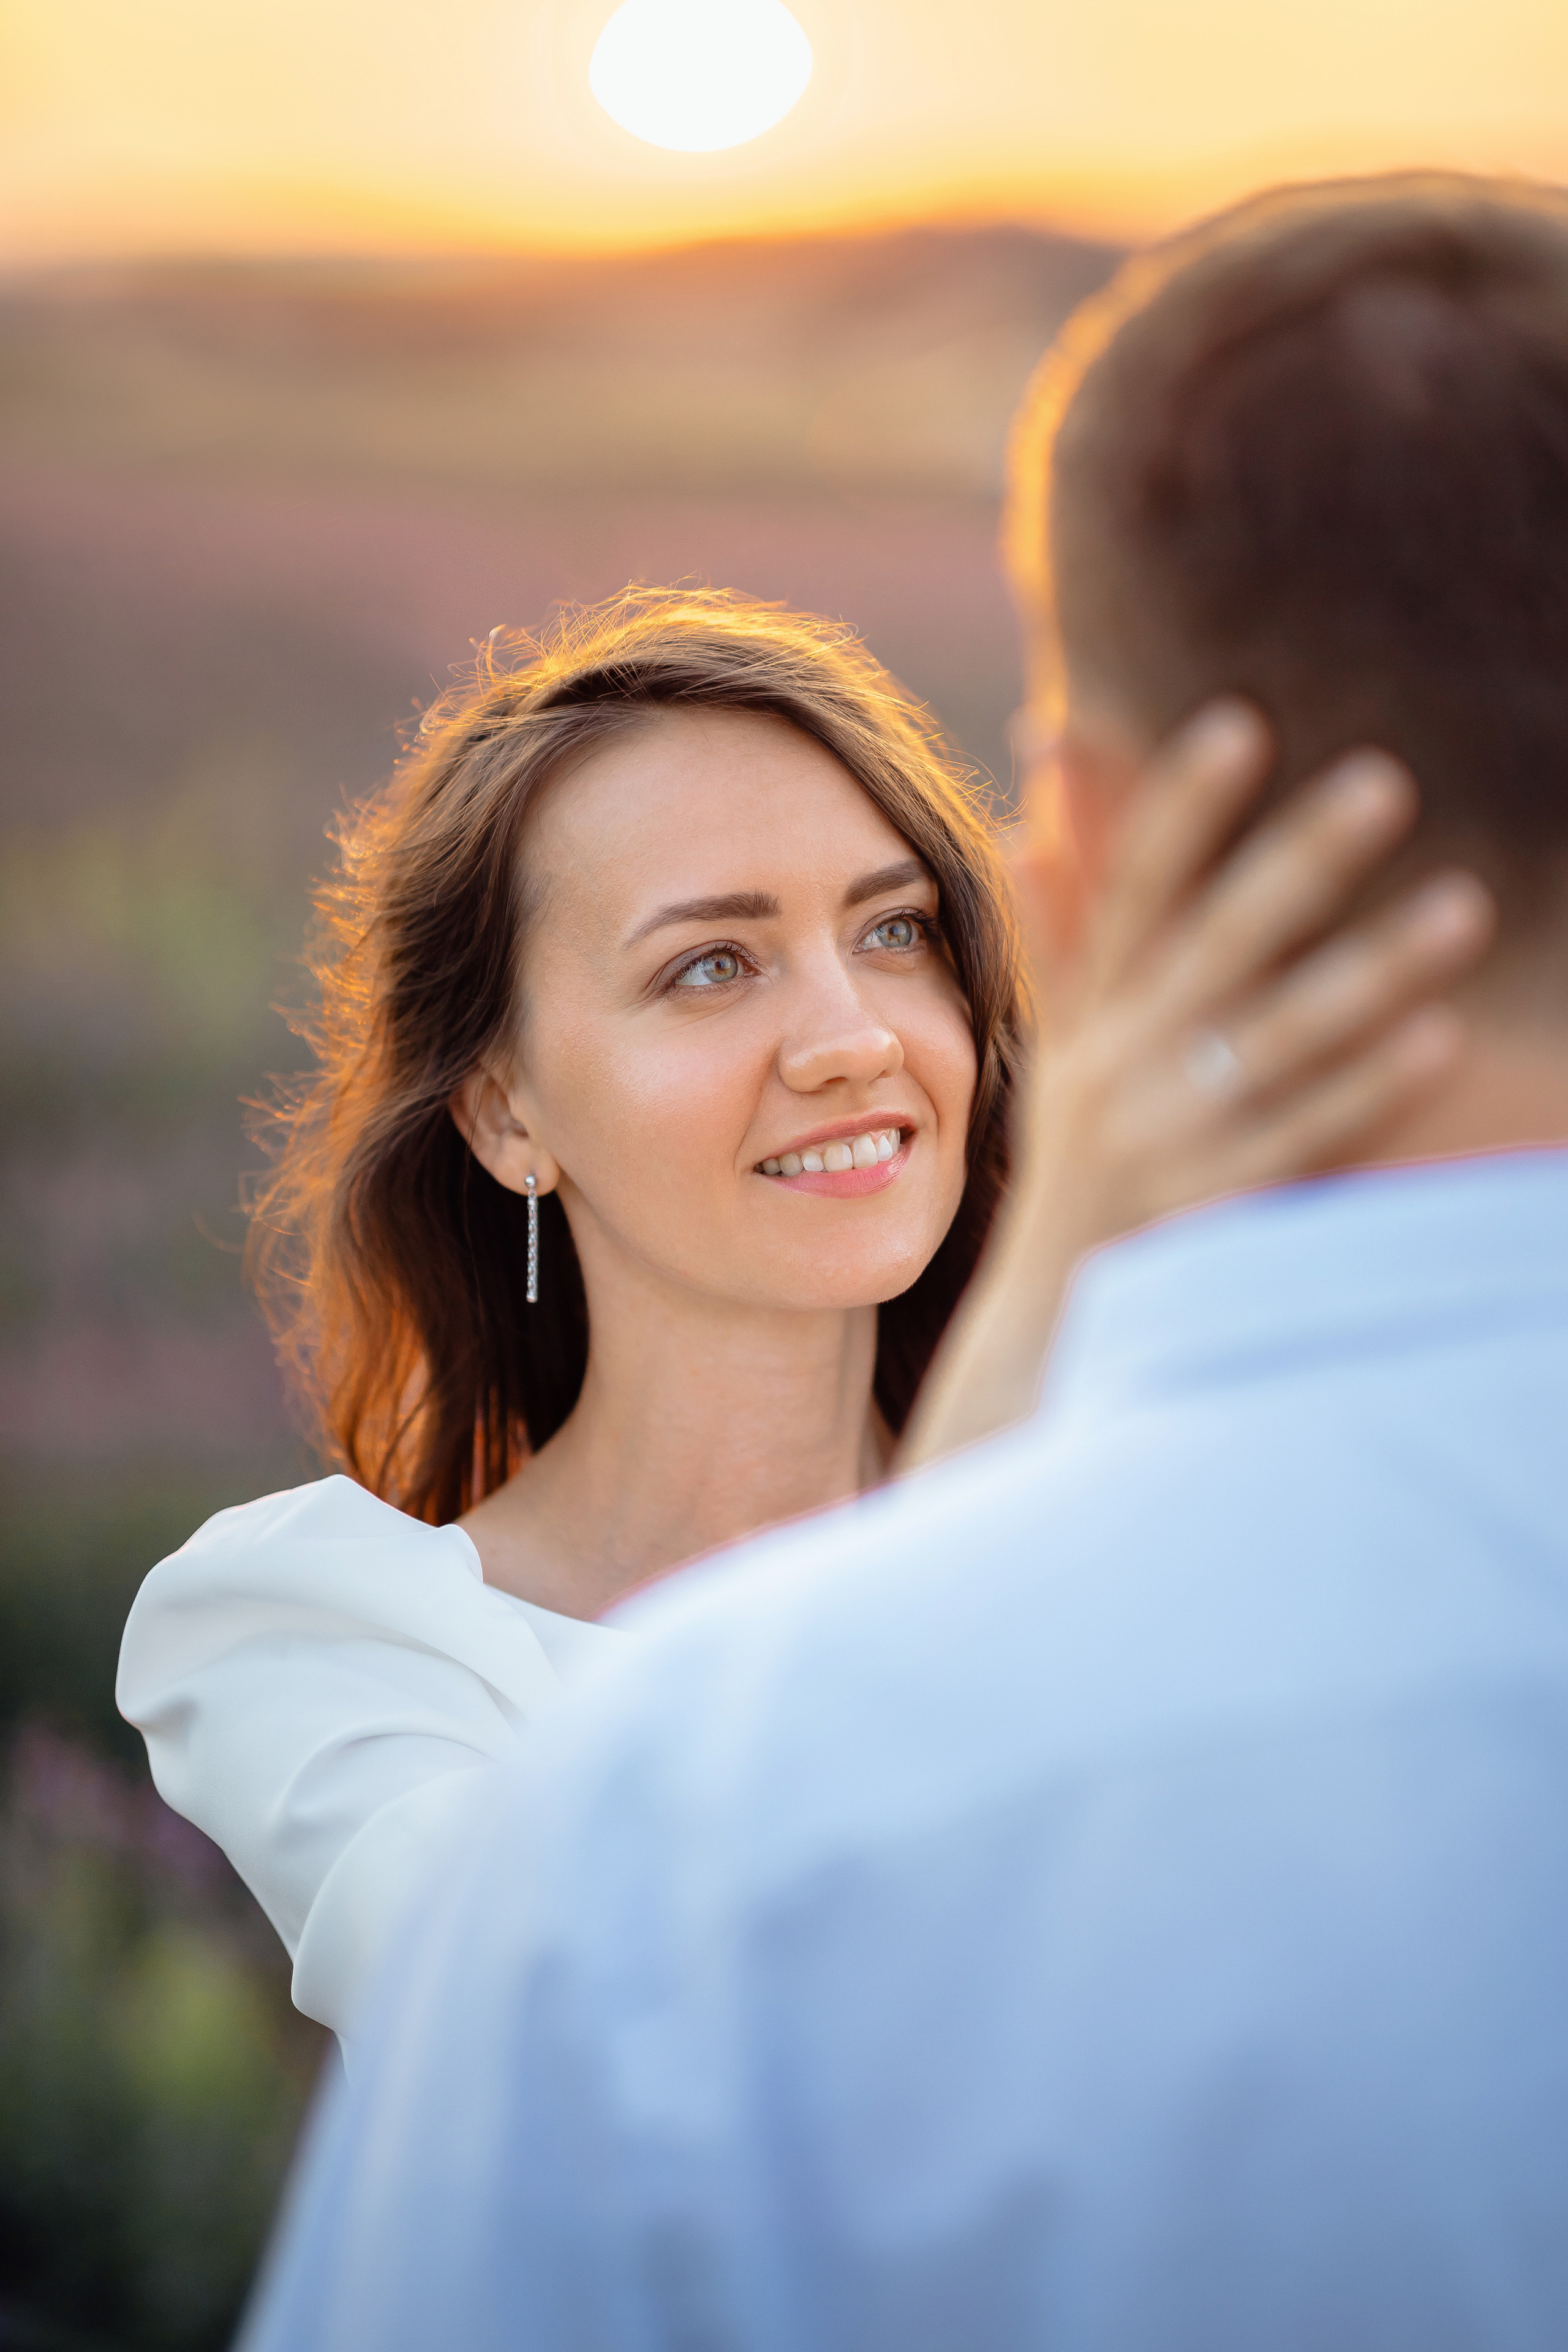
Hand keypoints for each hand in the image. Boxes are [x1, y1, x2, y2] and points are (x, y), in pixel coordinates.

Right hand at [898, 702, 1495, 1471]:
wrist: (1041, 1334)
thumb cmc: (1078, 1165)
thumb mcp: (1060, 1045)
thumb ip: (1064, 921)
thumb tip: (1042, 790)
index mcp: (1091, 1016)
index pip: (1131, 893)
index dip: (1178, 808)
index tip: (1242, 725)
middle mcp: (1120, 1068)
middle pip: (1214, 946)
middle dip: (1297, 862)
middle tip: (1386, 781)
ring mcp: (1165, 1142)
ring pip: (1274, 1039)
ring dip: (1370, 969)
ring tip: (1467, 903)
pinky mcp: (1209, 1211)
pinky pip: (1301, 1141)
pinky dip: (1368, 1090)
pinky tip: (1441, 1037)